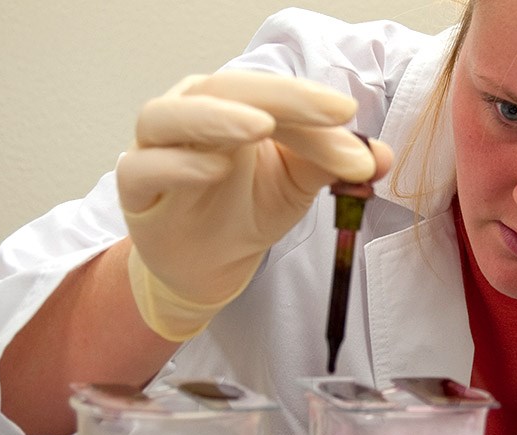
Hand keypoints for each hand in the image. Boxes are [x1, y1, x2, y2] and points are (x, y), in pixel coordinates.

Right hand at [117, 71, 392, 340]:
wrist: (208, 264)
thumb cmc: (247, 208)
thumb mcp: (300, 183)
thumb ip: (335, 163)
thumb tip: (382, 156)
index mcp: (229, 101)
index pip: (270, 90)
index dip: (309, 99)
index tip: (349, 114)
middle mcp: (187, 112)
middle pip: (225, 89)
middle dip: (280, 100)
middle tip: (326, 114)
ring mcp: (154, 148)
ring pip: (169, 117)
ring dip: (217, 118)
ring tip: (261, 126)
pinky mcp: (134, 189)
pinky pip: (145, 169)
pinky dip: (179, 165)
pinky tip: (215, 169)